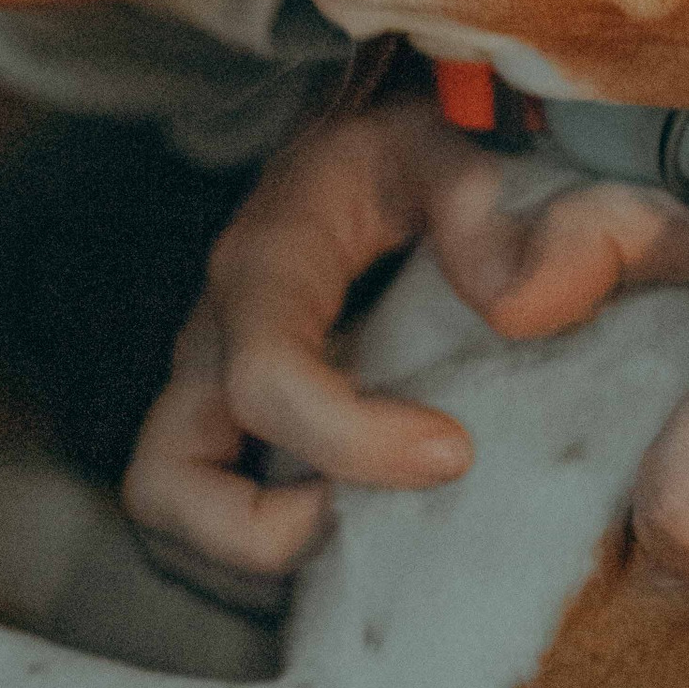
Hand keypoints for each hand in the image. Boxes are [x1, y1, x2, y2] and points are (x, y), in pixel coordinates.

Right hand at [123, 93, 688, 577]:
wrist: (381, 139)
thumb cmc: (417, 146)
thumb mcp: (457, 149)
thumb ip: (492, 213)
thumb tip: (522, 307)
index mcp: (266, 266)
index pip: (266, 380)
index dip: (350, 443)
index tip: (456, 452)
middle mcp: (216, 336)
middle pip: (167, 481)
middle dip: (264, 534)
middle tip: (376, 519)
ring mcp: (214, 384)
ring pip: (172, 509)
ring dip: (258, 549)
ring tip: (370, 527)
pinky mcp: (233, 418)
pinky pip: (217, 508)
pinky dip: (274, 541)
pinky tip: (371, 519)